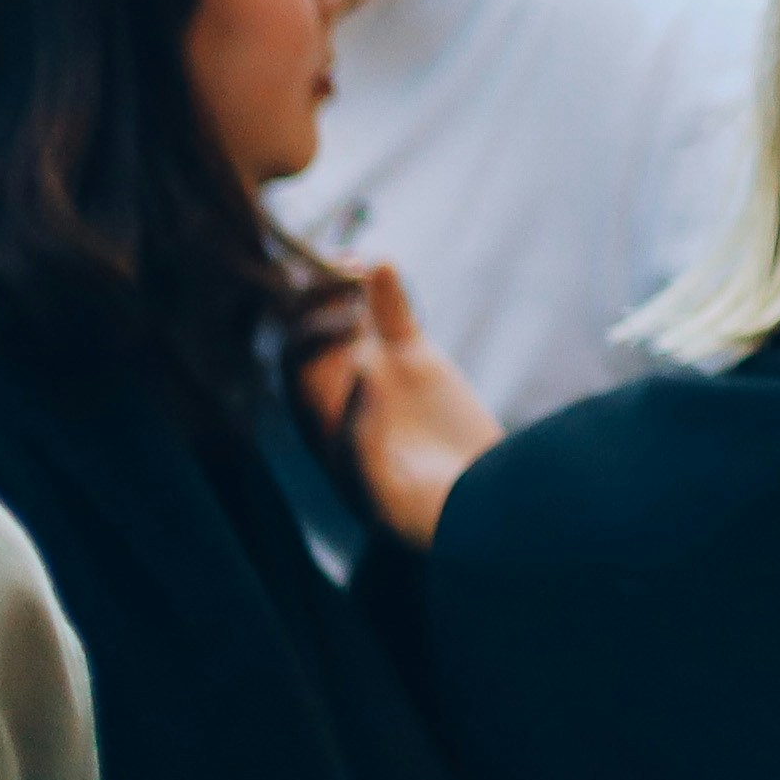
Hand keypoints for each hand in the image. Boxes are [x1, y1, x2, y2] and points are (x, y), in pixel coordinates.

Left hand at [295, 263, 503, 548]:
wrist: (484, 511)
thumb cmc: (424, 515)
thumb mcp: (384, 488)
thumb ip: (365, 433)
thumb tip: (363, 367)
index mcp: (319, 425)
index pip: (295, 365)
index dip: (306, 335)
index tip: (340, 324)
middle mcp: (338, 392)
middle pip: (310, 331)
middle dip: (313, 300)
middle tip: (333, 275)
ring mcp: (376, 370)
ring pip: (345, 316)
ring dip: (341, 286)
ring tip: (351, 263)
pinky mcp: (415, 360)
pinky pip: (392, 316)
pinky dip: (386, 289)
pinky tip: (383, 265)